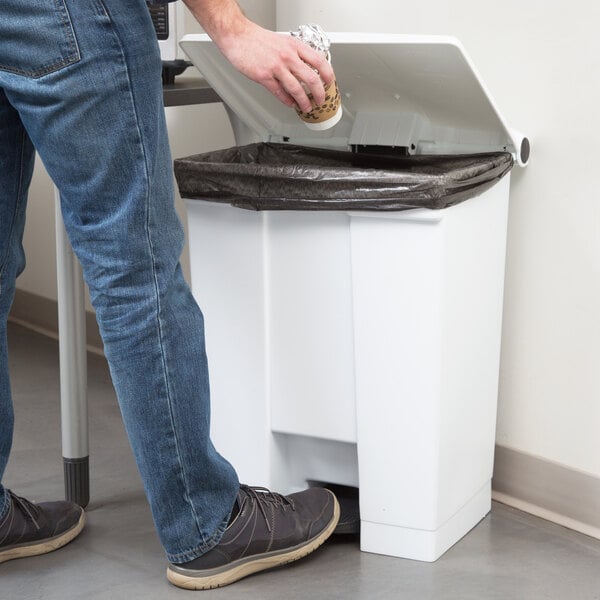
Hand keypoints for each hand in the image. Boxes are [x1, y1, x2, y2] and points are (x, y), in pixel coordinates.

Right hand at [215, 20, 334, 112]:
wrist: (237, 35)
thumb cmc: (257, 39)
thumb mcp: (282, 41)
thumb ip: (294, 55)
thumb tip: (304, 70)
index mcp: (294, 46)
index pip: (319, 61)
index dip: (327, 74)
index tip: (329, 83)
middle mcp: (288, 56)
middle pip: (311, 78)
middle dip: (319, 93)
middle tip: (320, 101)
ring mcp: (276, 67)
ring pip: (297, 89)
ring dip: (304, 102)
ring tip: (307, 107)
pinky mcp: (264, 76)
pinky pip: (280, 93)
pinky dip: (287, 101)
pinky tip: (291, 104)